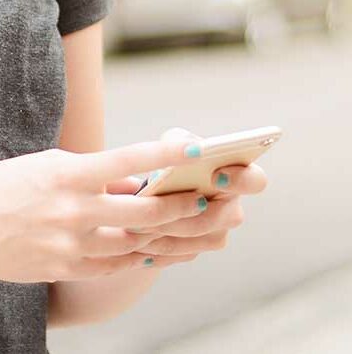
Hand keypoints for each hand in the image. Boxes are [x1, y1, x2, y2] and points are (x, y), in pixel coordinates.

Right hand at [0, 135, 218, 284]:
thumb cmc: (3, 188)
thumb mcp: (44, 166)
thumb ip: (90, 174)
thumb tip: (132, 184)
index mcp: (66, 174)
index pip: (122, 160)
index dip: (160, 153)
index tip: (191, 146)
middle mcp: (72, 209)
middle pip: (141, 212)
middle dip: (178, 206)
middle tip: (203, 199)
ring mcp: (70, 243)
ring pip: (134, 243)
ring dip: (164, 235)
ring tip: (186, 226)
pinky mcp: (66, 268)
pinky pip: (113, 265)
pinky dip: (135, 256)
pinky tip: (150, 249)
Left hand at [110, 127, 268, 267]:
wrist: (151, 191)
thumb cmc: (168, 160)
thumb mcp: (171, 144)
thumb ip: (178, 142)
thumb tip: (179, 150)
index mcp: (235, 174)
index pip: (255, 180)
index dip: (242, 180)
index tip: (215, 176)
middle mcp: (231, 206)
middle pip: (229, 217)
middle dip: (196, 212)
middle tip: (164, 205)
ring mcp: (217, 231)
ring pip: (201, 237)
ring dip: (171, 229)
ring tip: (139, 223)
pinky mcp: (196, 248)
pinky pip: (183, 251)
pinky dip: (160, 244)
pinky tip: (139, 238)